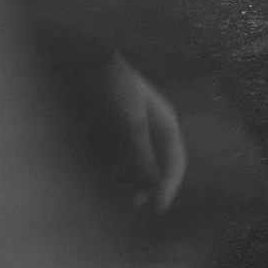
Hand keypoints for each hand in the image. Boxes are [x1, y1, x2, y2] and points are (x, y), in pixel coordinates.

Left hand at [108, 55, 187, 214]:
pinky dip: (122, 164)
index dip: (169, 186)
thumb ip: (141, 152)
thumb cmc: (115, 87)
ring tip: (122, 191)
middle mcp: (156, 124)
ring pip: (143, 157)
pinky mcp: (121, 122)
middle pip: (160, 160)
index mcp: (165, 123)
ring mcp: (139, 122)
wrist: (92, 57)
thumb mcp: (130, 122)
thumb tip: (151, 184)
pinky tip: (110, 173)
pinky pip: (128, 150)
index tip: (159, 209)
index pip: (175, 161)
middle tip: (139, 205)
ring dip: (134, 175)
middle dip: (152, 183)